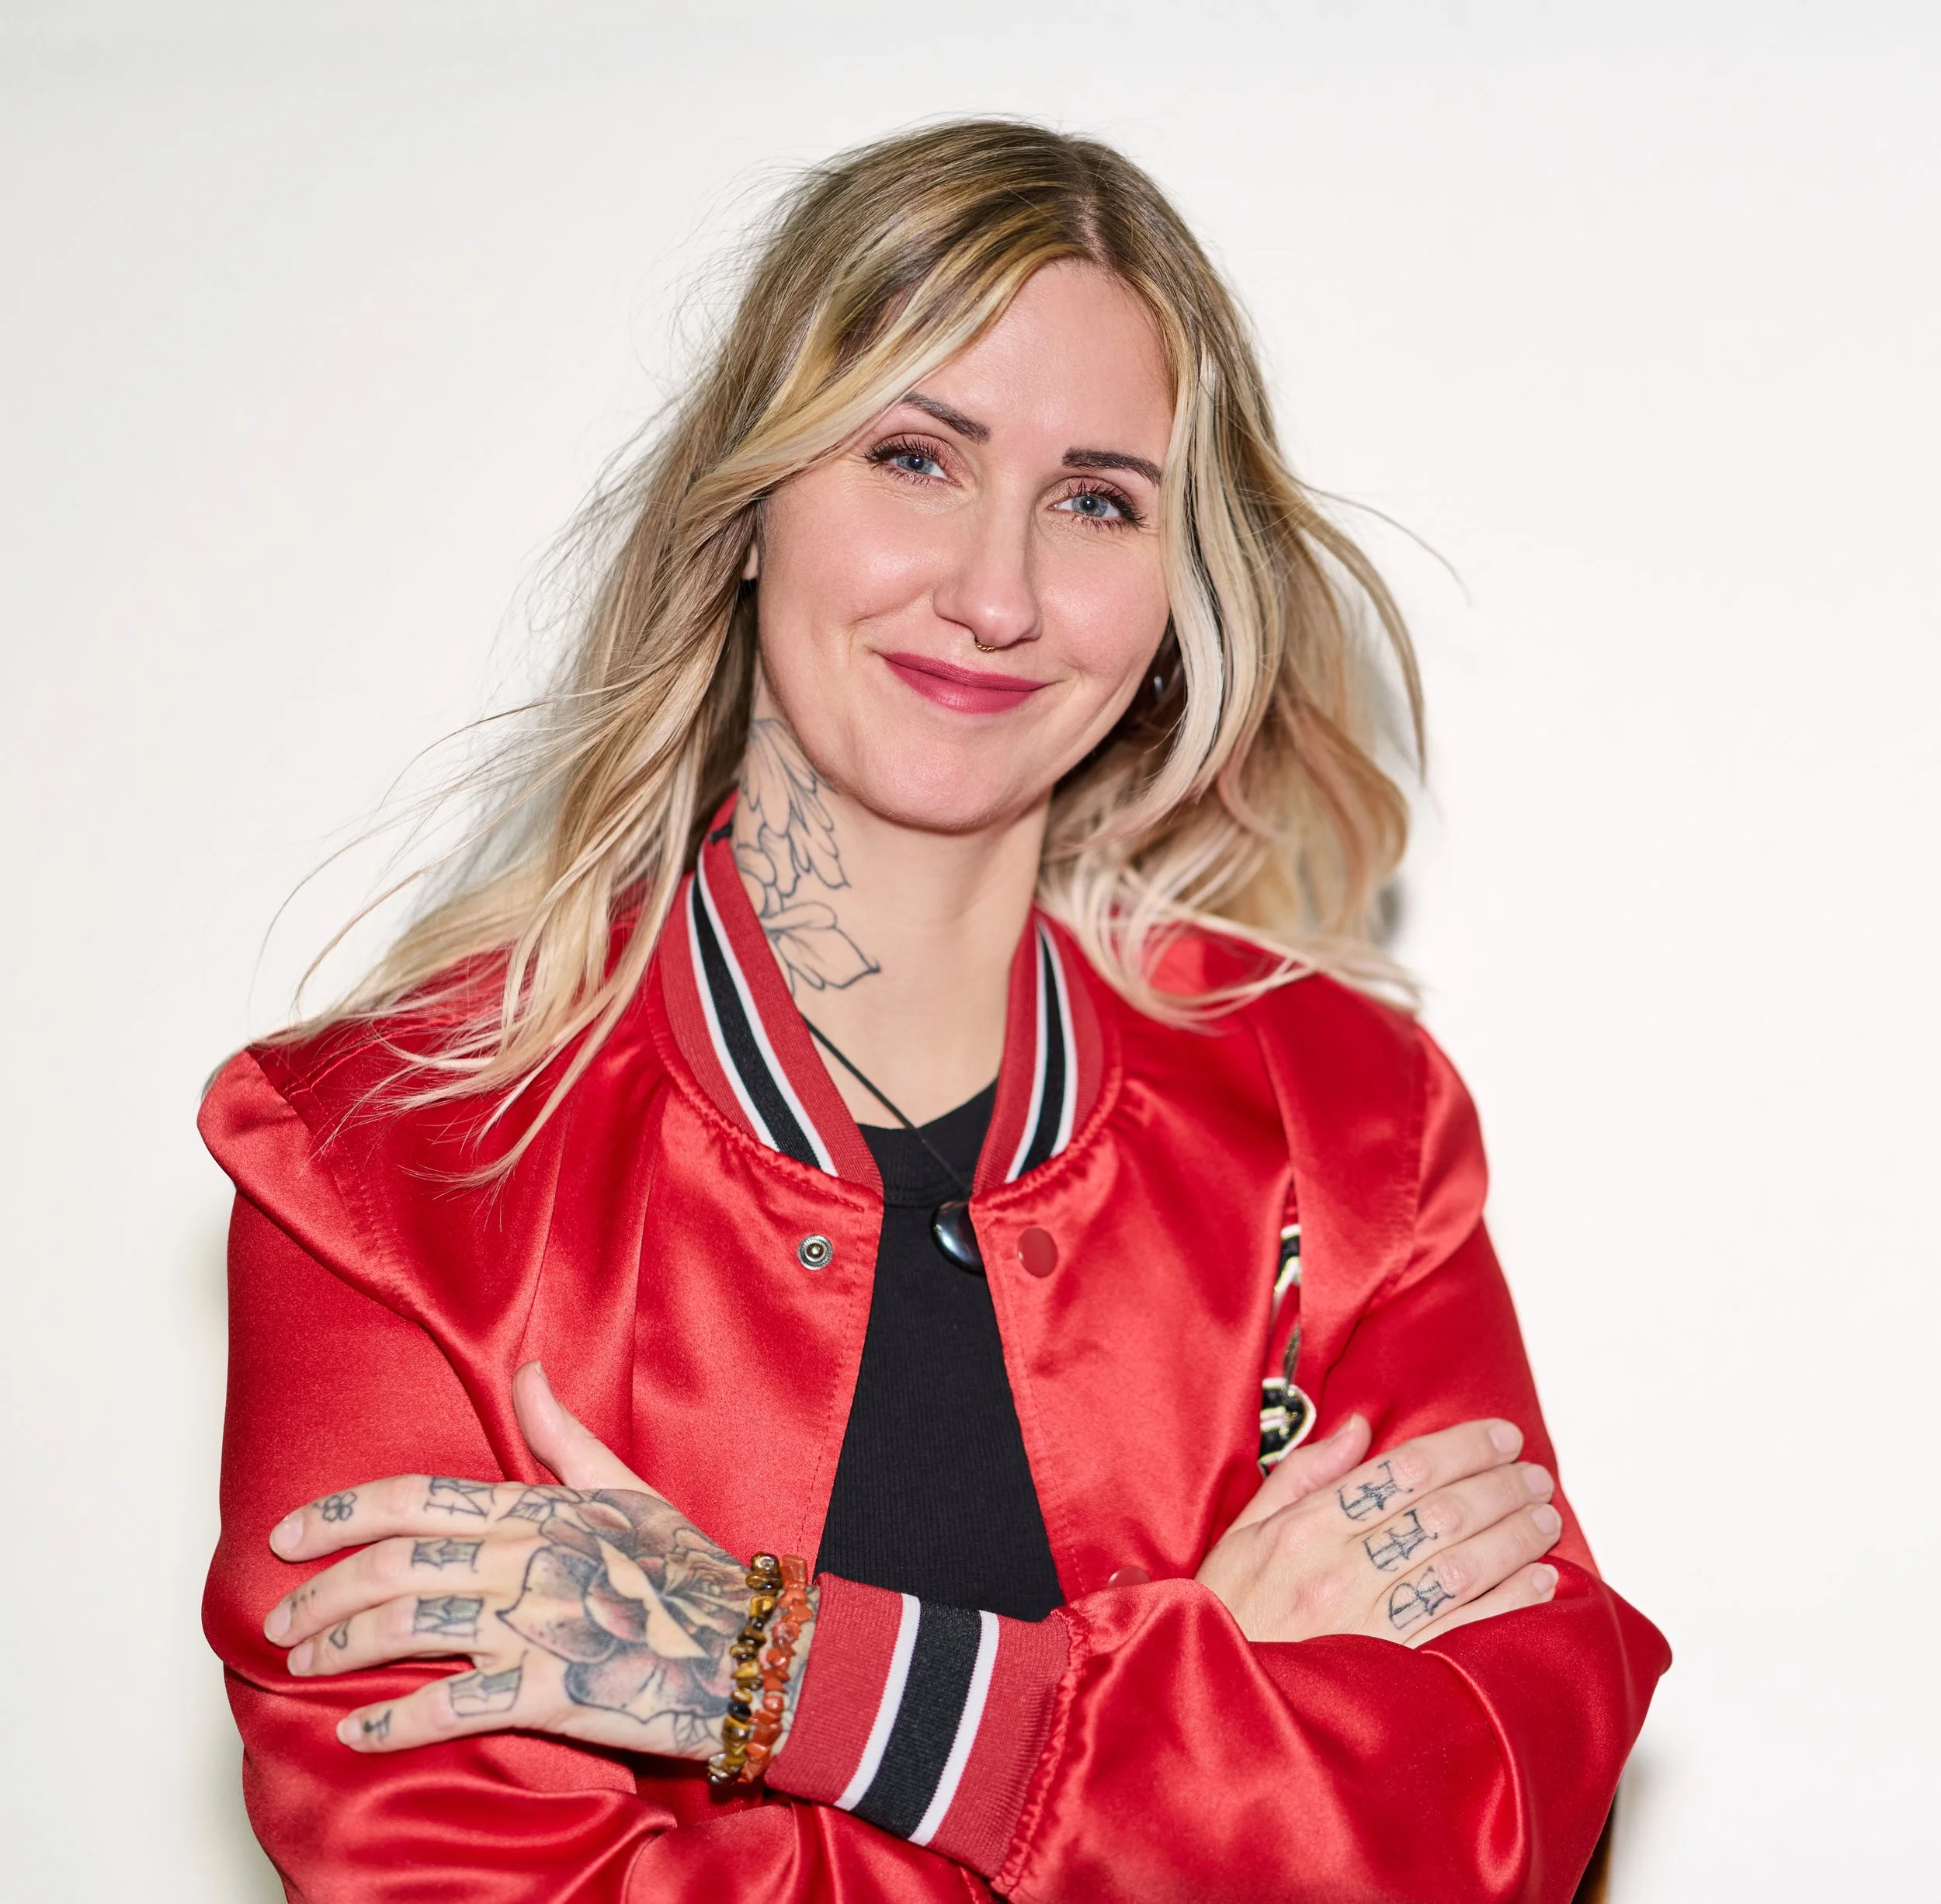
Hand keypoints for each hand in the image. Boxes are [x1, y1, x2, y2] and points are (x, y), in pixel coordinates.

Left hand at [261, 1362, 811, 1757]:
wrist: (746, 1648)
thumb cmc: (684, 1569)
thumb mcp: (625, 1488)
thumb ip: (561, 1435)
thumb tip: (523, 1369)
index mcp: (538, 1509)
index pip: (417, 1500)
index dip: (342, 1514)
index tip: (286, 1536)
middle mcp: (527, 1560)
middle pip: (395, 1567)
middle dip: (321, 1593)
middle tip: (278, 1621)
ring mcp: (537, 1625)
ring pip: (410, 1629)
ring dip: (342, 1650)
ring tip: (303, 1668)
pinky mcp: (550, 1691)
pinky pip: (453, 1708)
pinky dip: (395, 1723)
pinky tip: (357, 1732)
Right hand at [1194, 1415, 1561, 1646]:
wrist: (1213, 1697)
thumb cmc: (1230, 1612)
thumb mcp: (1242, 1533)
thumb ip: (1302, 1475)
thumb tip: (1359, 1429)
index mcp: (1303, 1529)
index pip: (1400, 1472)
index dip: (1460, 1448)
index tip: (1499, 1437)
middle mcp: (1338, 1571)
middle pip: (1439, 1513)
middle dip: (1498, 1486)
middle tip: (1533, 1473)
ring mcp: (1368, 1625)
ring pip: (1460, 1566)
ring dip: (1513, 1536)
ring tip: (1544, 1517)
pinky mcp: (1391, 1673)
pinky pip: (1463, 1629)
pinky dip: (1509, 1601)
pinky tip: (1539, 1581)